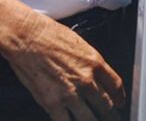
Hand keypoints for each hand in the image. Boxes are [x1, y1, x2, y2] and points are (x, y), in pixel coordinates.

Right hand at [2, 9, 124, 119]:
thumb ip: (87, 62)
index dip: (119, 98)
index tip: (119, 103)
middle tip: (111, 118)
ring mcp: (71, 94)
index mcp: (94, 62)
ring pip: (90, 118)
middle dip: (110, 114)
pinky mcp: (53, 103)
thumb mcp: (77, 42)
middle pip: (106, 105)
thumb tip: (92, 74)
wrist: (25, 36)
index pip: (116, 87)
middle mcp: (87, 80)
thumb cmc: (46, 33)